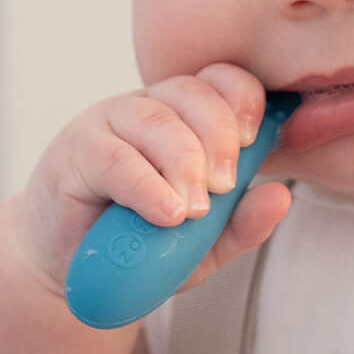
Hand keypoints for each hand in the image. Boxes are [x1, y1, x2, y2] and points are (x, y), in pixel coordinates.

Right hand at [4, 64, 291, 303]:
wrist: (74, 273)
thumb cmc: (140, 246)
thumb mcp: (202, 244)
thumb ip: (241, 223)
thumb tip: (280, 196)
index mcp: (185, 116)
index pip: (220, 80)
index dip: (243, 99)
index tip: (253, 140)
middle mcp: (148, 108)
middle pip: (192, 94)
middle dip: (218, 138)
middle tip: (224, 188)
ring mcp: (109, 123)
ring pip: (156, 120)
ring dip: (184, 163)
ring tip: (194, 210)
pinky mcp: (75, 151)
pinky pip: (115, 157)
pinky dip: (146, 185)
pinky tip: (166, 212)